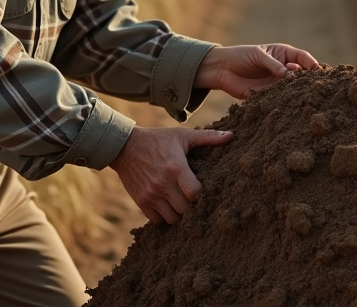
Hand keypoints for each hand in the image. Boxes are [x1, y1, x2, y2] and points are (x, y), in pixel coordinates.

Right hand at [109, 126, 232, 224]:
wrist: (124, 146)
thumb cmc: (157, 139)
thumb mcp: (182, 136)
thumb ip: (208, 137)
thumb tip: (232, 136)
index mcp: (176, 168)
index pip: (195, 194)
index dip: (202, 195)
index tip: (203, 191)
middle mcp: (163, 184)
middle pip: (185, 210)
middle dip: (192, 207)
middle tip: (194, 199)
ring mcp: (151, 195)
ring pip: (173, 218)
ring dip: (179, 213)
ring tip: (181, 202)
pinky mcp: (141, 201)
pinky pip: (157, 220)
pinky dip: (164, 215)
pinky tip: (167, 204)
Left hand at [193, 44, 319, 99]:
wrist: (222, 69)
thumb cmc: (241, 56)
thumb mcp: (258, 55)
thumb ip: (273, 64)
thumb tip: (289, 74)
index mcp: (283, 54)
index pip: (303, 58)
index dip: (311, 64)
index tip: (318, 70)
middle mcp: (283, 68)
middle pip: (301, 74)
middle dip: (308, 79)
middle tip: (315, 85)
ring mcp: (277, 82)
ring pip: (292, 87)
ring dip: (297, 91)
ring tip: (303, 95)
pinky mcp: (269, 94)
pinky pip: (280, 98)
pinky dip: (285, 100)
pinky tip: (289, 103)